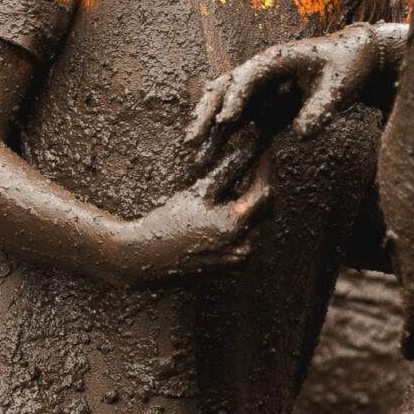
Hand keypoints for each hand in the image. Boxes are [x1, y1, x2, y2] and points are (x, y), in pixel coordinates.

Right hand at [106, 157, 272, 285]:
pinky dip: (248, 223)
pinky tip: (234, 210)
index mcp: (235, 226)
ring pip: (261, 225)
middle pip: (268, 209)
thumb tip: (248, 147)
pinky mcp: (234, 266)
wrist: (145, 257)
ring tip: (244, 185)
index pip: (264, 191)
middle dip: (263, 185)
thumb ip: (228, 171)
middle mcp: (243, 246)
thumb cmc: (168, 221)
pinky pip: (251, 240)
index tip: (264, 150)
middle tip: (256, 165)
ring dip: (256, 205)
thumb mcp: (199, 192)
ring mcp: (240, 259)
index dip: (266, 168)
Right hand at [186, 22, 403, 164]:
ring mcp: (262, 88)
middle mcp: (261, 71)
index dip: (236, 98)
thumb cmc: (346, 66)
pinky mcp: (267, 104)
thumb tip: (300, 135)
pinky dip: (226, 136)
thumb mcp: (338, 87)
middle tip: (193, 139)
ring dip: (211, 129)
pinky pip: (242, 121)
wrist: (355, 58)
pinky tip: (214, 156)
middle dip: (207, 113)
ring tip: (195, 154)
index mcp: (276, 60)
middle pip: (225, 89)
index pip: (249, 77)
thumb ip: (320, 109)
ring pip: (227, 106)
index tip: (226, 120)